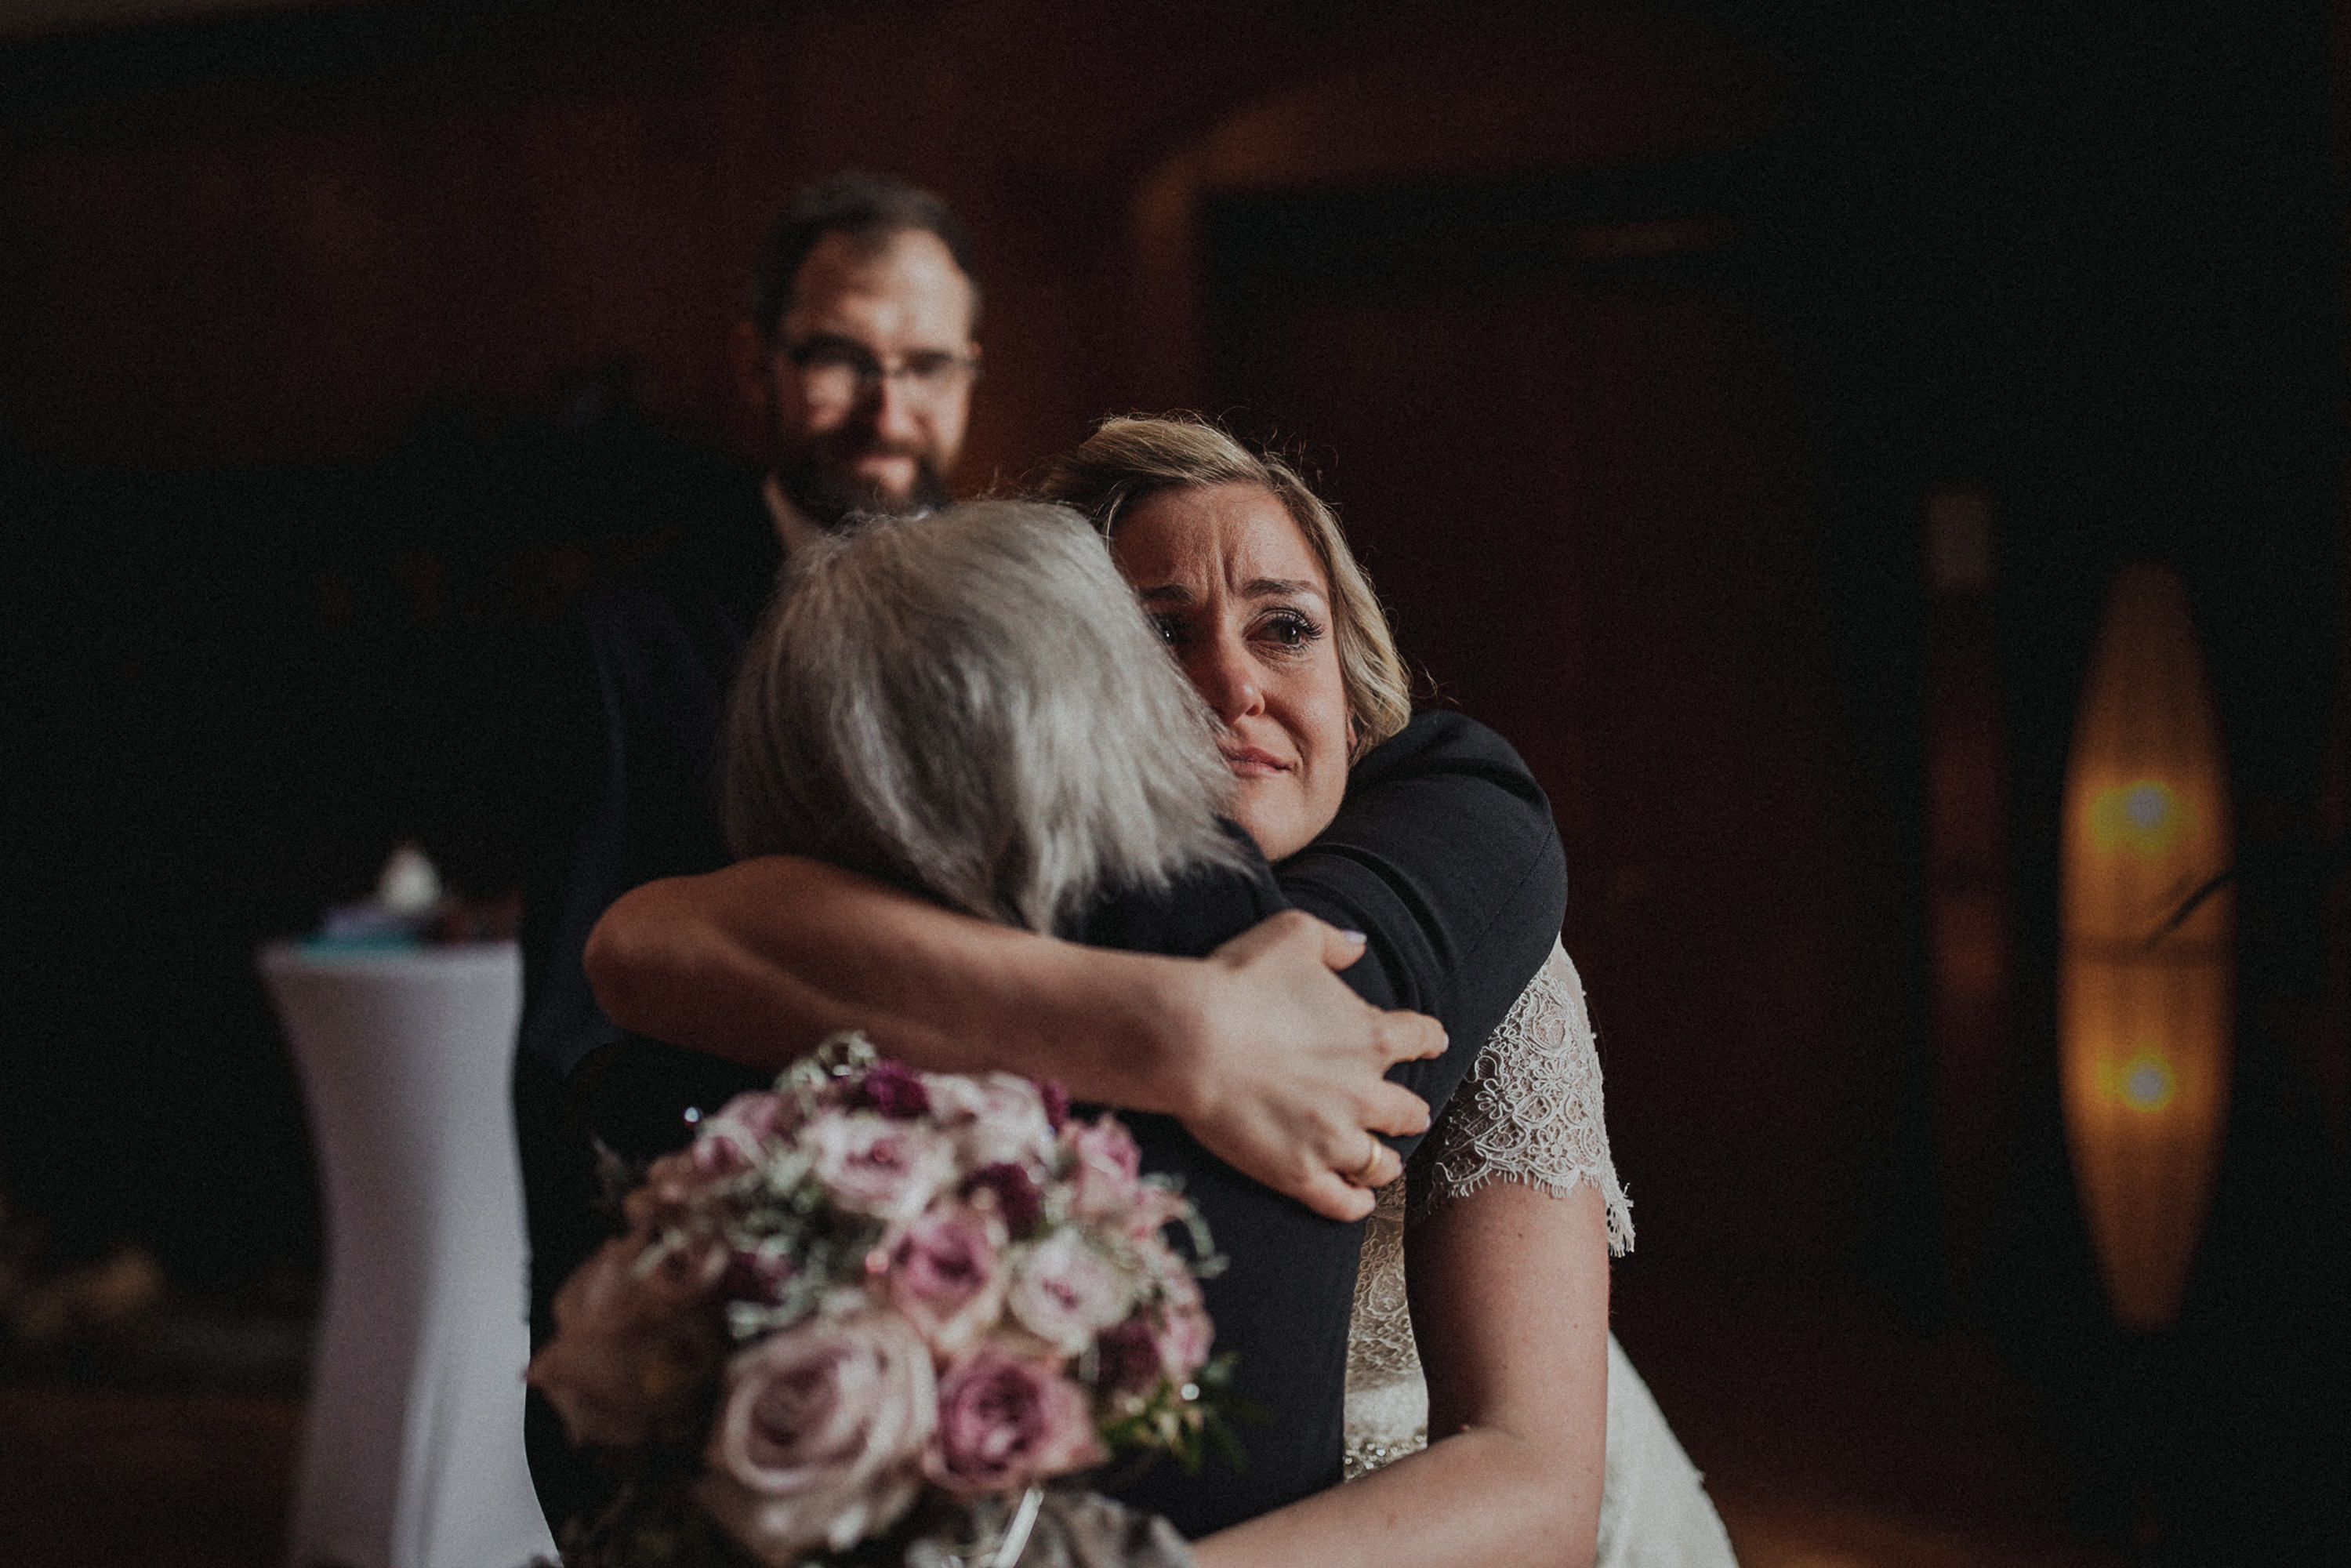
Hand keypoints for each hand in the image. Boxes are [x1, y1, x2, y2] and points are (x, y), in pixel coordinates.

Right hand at [1165, 910, 1445, 1221]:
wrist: (1190, 1040)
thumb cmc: (1238, 982)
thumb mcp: (1292, 935)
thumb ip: (1332, 941)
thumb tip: (1358, 946)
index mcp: (1371, 1034)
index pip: (1421, 1038)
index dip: (1427, 1039)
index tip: (1431, 1042)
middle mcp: (1364, 1092)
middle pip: (1409, 1111)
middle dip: (1408, 1111)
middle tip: (1405, 1113)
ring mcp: (1333, 1138)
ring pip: (1382, 1163)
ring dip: (1385, 1161)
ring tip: (1382, 1163)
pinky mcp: (1299, 1173)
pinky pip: (1343, 1203)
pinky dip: (1356, 1204)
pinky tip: (1359, 1201)